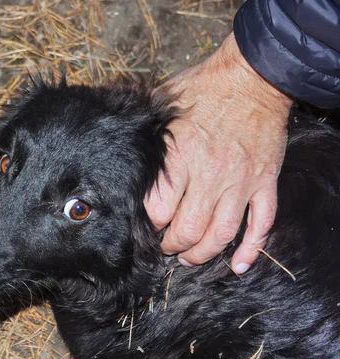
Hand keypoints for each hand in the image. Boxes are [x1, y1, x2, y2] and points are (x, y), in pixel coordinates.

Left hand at [145, 33, 292, 273]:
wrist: (255, 76)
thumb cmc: (203, 87)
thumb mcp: (162, 103)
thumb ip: (140, 128)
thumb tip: (111, 135)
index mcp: (180, 157)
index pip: (158, 211)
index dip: (149, 226)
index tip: (146, 226)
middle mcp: (209, 174)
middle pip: (188, 229)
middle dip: (173, 246)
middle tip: (166, 247)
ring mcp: (240, 181)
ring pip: (222, 233)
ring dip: (204, 253)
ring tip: (192, 258)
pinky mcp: (264, 181)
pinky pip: (262, 223)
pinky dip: (252, 249)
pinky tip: (240, 265)